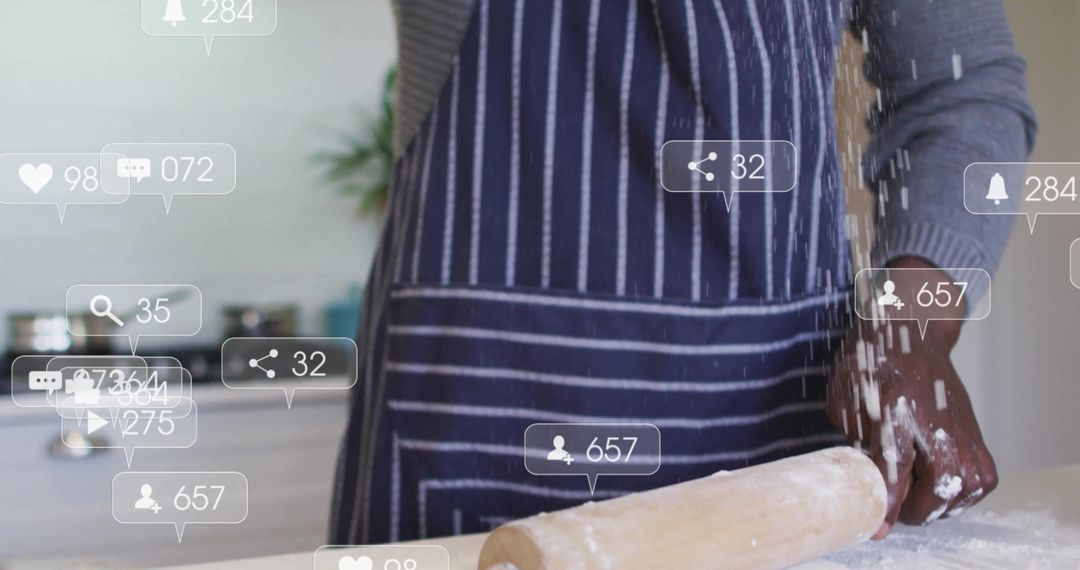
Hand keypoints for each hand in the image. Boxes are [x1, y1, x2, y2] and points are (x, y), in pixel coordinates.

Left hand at [826, 257, 997, 538]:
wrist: (908, 334)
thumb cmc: (870, 367)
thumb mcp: (844, 404)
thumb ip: (854, 445)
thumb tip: (860, 482)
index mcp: (897, 414)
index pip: (894, 474)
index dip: (886, 505)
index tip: (878, 527)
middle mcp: (935, 424)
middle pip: (940, 491)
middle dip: (915, 507)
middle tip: (896, 504)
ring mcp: (961, 429)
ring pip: (963, 490)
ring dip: (940, 501)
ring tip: (917, 494)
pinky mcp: (976, 433)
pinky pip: (980, 479)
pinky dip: (963, 490)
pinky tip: (939, 484)